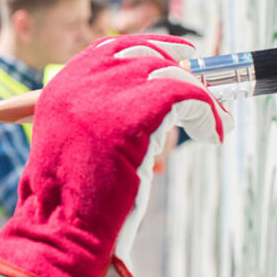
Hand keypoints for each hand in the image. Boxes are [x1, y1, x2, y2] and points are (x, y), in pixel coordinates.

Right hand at [0, 34, 231, 276]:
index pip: (109, 49)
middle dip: (179, 68)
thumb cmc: (71, 202)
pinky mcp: (136, 113)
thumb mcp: (72, 146)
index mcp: (61, 88)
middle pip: (144, 54)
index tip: (178, 55)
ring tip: (215, 122)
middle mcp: (80, 83)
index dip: (148, 47)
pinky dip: (208, 114)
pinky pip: (188, 97)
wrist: (62, 229)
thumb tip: (145, 102)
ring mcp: (106, 96)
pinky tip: (213, 135)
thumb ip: (95, 117)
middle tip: (203, 90)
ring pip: (170, 74)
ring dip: (199, 97)